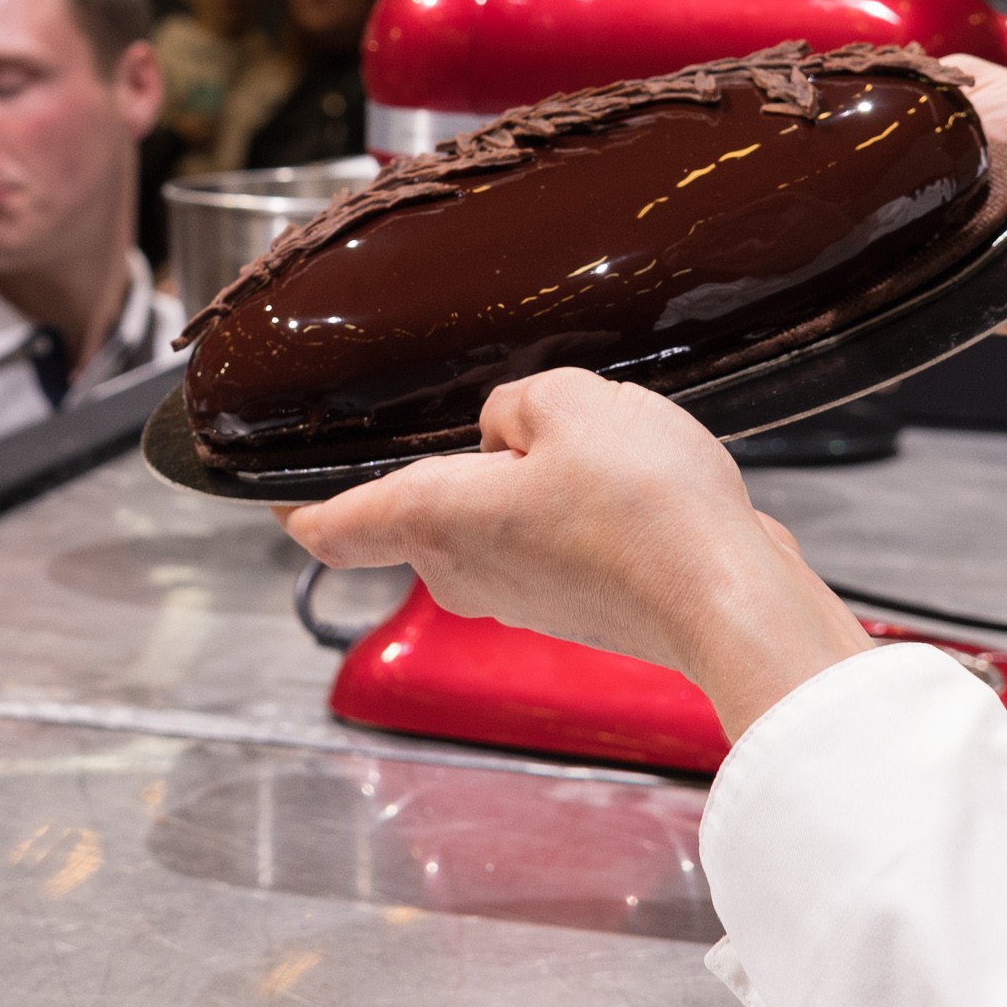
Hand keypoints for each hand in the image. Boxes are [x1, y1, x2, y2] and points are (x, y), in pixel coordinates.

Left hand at [285, 369, 871, 738]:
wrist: (730, 596)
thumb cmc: (646, 510)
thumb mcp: (568, 402)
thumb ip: (513, 405)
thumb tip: (508, 433)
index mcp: (432, 518)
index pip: (330, 526)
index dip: (294, 506)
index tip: (275, 494)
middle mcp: (461, 570)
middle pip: (424, 507)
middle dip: (459, 460)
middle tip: (519, 417)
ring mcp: (518, 595)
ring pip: (492, 519)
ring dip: (527, 480)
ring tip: (598, 450)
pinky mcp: (572, 604)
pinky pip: (549, 540)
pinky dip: (576, 509)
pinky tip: (629, 484)